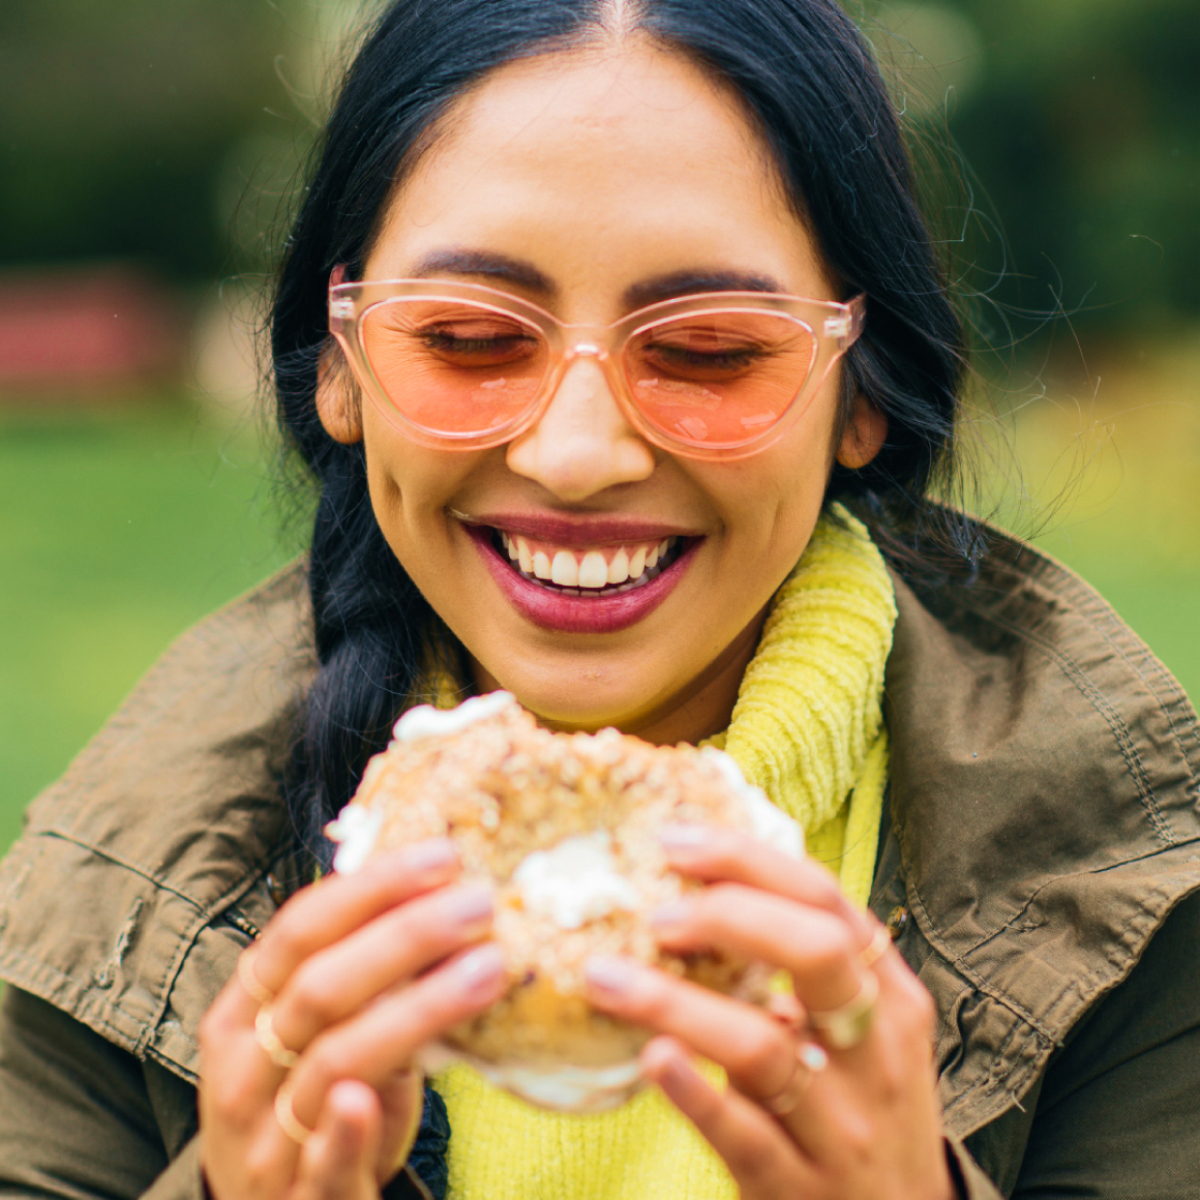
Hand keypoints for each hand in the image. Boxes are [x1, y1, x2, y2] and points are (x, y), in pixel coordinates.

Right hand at [197, 840, 506, 1199]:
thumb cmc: (307, 1101)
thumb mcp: (320, 1032)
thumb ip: (360, 976)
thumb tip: (442, 892)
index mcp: (242, 1012)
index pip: (298, 930)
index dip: (370, 889)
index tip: (440, 856)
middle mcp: (242, 1068)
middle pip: (320, 987)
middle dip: (404, 937)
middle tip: (478, 904)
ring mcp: (264, 1137)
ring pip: (333, 1061)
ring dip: (413, 1011)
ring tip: (487, 970)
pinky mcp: (299, 1199)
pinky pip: (319, 1159)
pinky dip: (344, 1127)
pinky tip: (371, 1097)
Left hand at [584, 828, 952, 1199]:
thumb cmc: (862, 1111)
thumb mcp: (862, 1035)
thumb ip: (807, 969)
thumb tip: (706, 887)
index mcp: (889, 994)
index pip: (825, 899)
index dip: (748, 860)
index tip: (674, 841)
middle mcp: (876, 1051)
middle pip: (815, 953)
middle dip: (730, 915)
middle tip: (655, 913)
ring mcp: (841, 1123)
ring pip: (764, 1046)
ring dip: (678, 1002)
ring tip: (605, 976)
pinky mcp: (798, 1187)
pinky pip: (744, 1133)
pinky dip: (695, 1092)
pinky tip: (652, 1057)